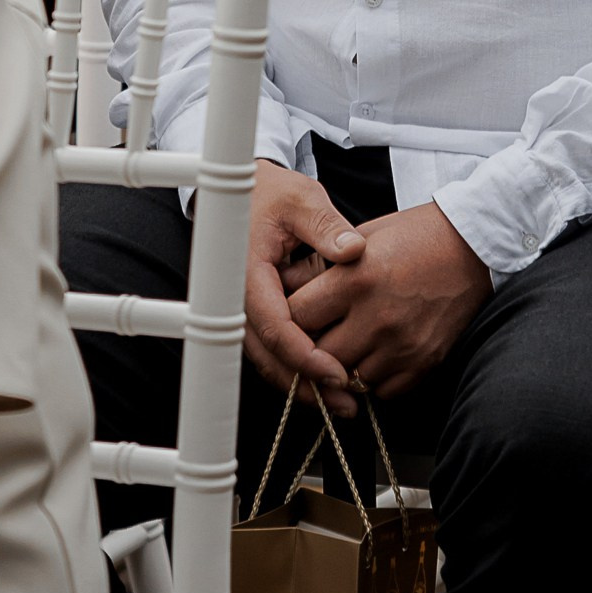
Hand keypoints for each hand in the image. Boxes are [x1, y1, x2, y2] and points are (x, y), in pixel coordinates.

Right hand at [244, 162, 368, 412]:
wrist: (242, 190)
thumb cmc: (271, 192)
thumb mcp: (302, 199)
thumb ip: (326, 225)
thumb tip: (353, 251)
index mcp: (247, 273)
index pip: (274, 326)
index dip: (304, 355)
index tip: (336, 372)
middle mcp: (238, 299)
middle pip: (268, 357)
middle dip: (305, 385)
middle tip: (345, 403)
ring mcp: (242, 311)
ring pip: (267, 361)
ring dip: (300, 383)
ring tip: (340, 402)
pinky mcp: (253, 315)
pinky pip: (270, 350)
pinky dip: (294, 368)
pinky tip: (323, 379)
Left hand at [285, 200, 492, 401]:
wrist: (473, 245)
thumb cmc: (415, 235)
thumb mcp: (363, 237)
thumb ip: (323, 267)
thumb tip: (286, 288)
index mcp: (356, 278)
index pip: (297, 317)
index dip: (289, 317)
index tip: (295, 314)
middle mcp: (376, 317)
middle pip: (318, 356)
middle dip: (311, 347)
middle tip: (316, 335)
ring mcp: (401, 345)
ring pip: (348, 379)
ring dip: (343, 366)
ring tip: (349, 342)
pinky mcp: (423, 363)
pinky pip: (382, 391)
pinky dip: (374, 378)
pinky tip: (377, 352)